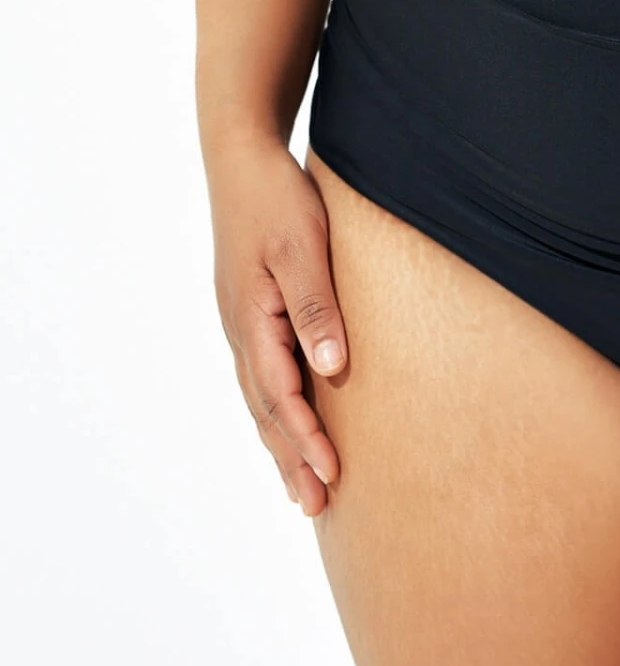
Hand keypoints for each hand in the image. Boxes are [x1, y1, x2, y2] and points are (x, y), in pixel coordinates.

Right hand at [206, 130, 348, 517]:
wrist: (241, 159)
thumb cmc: (278, 198)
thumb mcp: (304, 247)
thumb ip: (316, 306)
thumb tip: (331, 368)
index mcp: (252, 320)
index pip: (280, 395)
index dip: (305, 438)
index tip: (332, 474)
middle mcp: (241, 330)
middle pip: (265, 409)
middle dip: (291, 458)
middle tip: (316, 506)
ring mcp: (241, 322)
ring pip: (260, 397)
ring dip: (282, 442)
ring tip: (304, 486)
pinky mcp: (250, 311)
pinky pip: (262, 374)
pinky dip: (276, 410)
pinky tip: (289, 424)